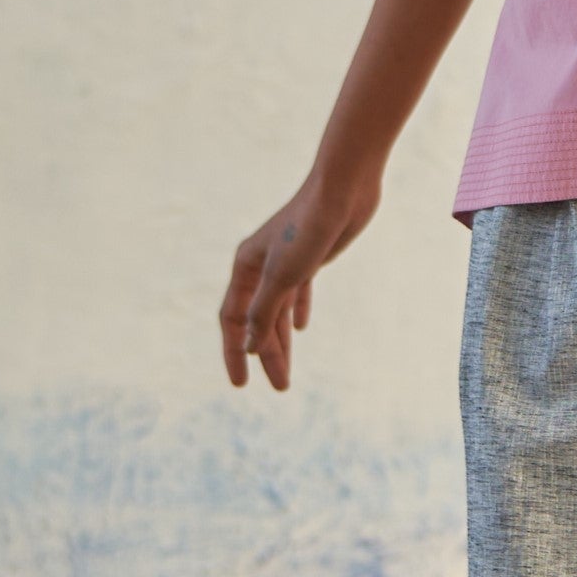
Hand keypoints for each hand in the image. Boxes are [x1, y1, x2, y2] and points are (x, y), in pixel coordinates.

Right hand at [220, 169, 380, 391]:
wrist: (343, 188)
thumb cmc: (311, 227)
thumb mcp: (284, 275)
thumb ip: (265, 310)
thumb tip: (250, 345)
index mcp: (245, 267)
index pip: (233, 320)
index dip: (234, 353)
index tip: (241, 385)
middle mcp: (260, 266)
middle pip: (258, 321)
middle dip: (266, 355)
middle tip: (280, 387)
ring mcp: (285, 262)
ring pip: (278, 311)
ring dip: (282, 342)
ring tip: (288, 372)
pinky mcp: (310, 258)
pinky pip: (297, 292)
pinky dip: (297, 311)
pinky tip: (300, 328)